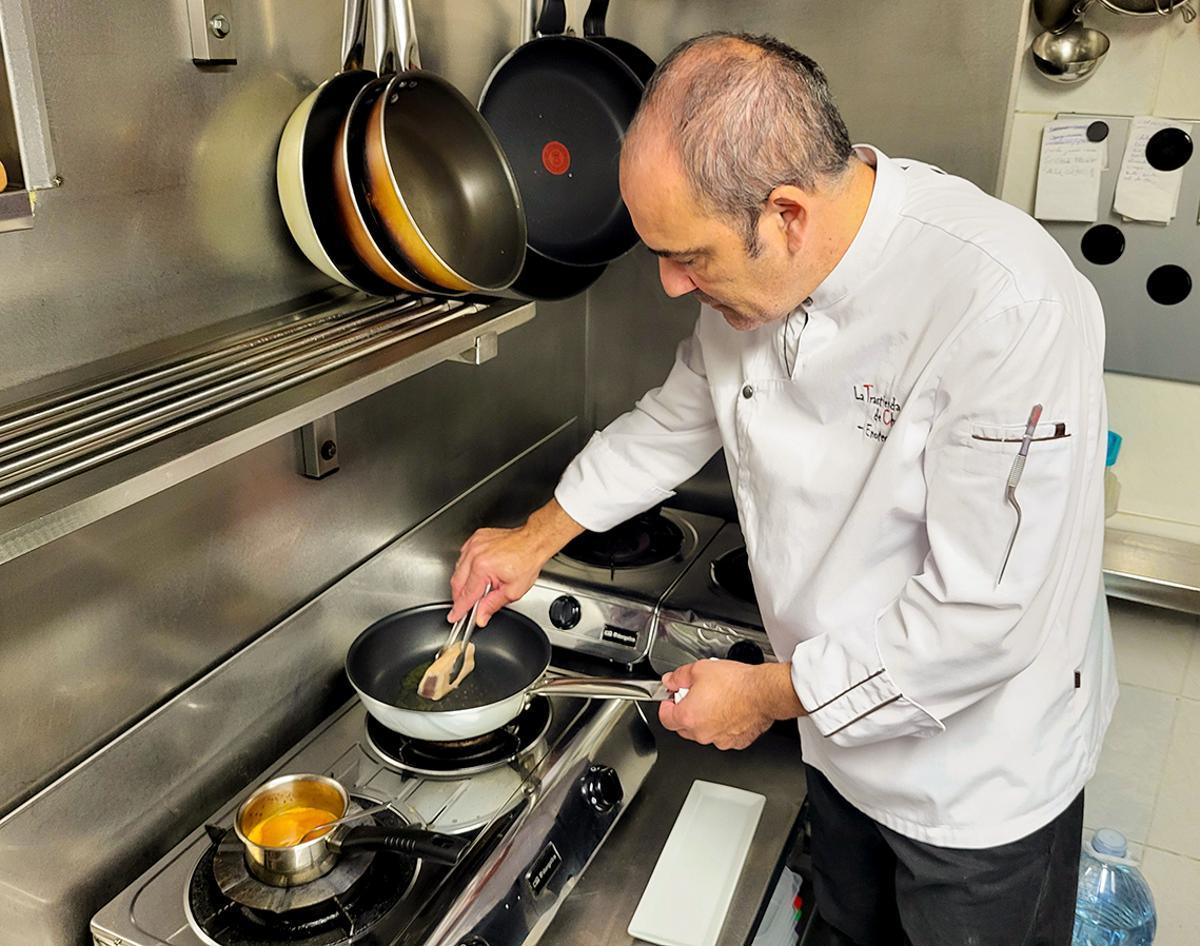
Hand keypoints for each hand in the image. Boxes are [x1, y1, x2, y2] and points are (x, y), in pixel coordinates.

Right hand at [448, 499, 583, 625]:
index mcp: (482, 568)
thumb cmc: (527, 561)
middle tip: (467, 606)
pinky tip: (477, 571)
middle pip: (457, 583)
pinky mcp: (475, 538)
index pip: (466, 595)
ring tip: (479, 587)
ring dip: (463, 582)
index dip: (459, 609)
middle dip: (460, 597)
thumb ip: (492, 605)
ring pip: (458, 569)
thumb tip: (480, 617)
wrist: (533, 541)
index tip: (454, 617)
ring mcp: (474, 545)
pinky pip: (463, 556)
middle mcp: (475, 555)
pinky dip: (466, 567)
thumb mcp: (513, 591)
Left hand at [659, 660, 803, 749]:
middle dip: (685, 711)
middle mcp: (702, 733)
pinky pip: (723, 735)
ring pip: (704, 732)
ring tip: (715, 700)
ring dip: (705, 719)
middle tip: (694, 695)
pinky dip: (723, 725)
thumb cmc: (736, 683)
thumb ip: (679, 676)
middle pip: (683, 727)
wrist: (763, 692)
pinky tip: (729, 709)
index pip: (665, 718)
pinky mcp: (736, 741)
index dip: (666, 705)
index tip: (671, 698)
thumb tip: (671, 680)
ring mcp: (720, 740)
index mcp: (688, 717)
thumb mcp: (699, 669)